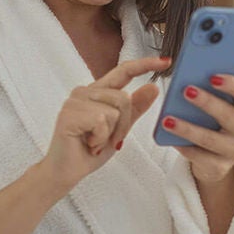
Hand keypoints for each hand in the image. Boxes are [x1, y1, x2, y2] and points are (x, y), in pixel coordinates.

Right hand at [39, 56, 170, 194]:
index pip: (123, 71)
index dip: (145, 65)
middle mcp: (85, 92)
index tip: (166, 62)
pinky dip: (100, 138)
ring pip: (115, 110)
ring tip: (94, 142)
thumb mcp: (120, 129)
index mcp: (97, 92)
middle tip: (107, 140)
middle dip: (123, 125)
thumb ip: (135, 108)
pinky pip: (101, 120)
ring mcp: (75, 101)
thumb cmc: (90, 151)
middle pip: (124, 98)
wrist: (67, 172)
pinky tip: (88, 144)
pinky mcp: (70, 113)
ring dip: (111, 133)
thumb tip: (153, 87)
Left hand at [160, 74, 233, 183]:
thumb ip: (207, 94)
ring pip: (210, 139)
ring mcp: (233, 151)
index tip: (213, 76)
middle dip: (207, 102)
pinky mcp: (219, 168)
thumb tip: (187, 79)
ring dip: (188, 128)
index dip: (233, 85)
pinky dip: (183, 147)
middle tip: (187, 90)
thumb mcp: (213, 109)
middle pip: (228, 115)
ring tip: (167, 120)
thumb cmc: (210, 125)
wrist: (211, 160)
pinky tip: (169, 138)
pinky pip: (199, 157)